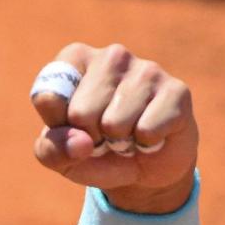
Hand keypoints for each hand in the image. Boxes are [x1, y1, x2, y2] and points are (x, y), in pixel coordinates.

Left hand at [31, 43, 198, 213]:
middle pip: (81, 113)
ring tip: (127, 134)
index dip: (58, 126)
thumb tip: (81, 142)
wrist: (143, 169)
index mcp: (75, 58)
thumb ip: (52, 150)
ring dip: (119, 142)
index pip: (47, 97)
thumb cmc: (92, 150)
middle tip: (103, 134)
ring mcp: (147, 69)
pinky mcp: (177, 91)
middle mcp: (111, 56)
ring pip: (114, 123)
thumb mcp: (58, 155)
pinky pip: (147, 130)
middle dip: (90, 137)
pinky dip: (146, 144)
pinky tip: (151, 135)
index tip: (71, 125)